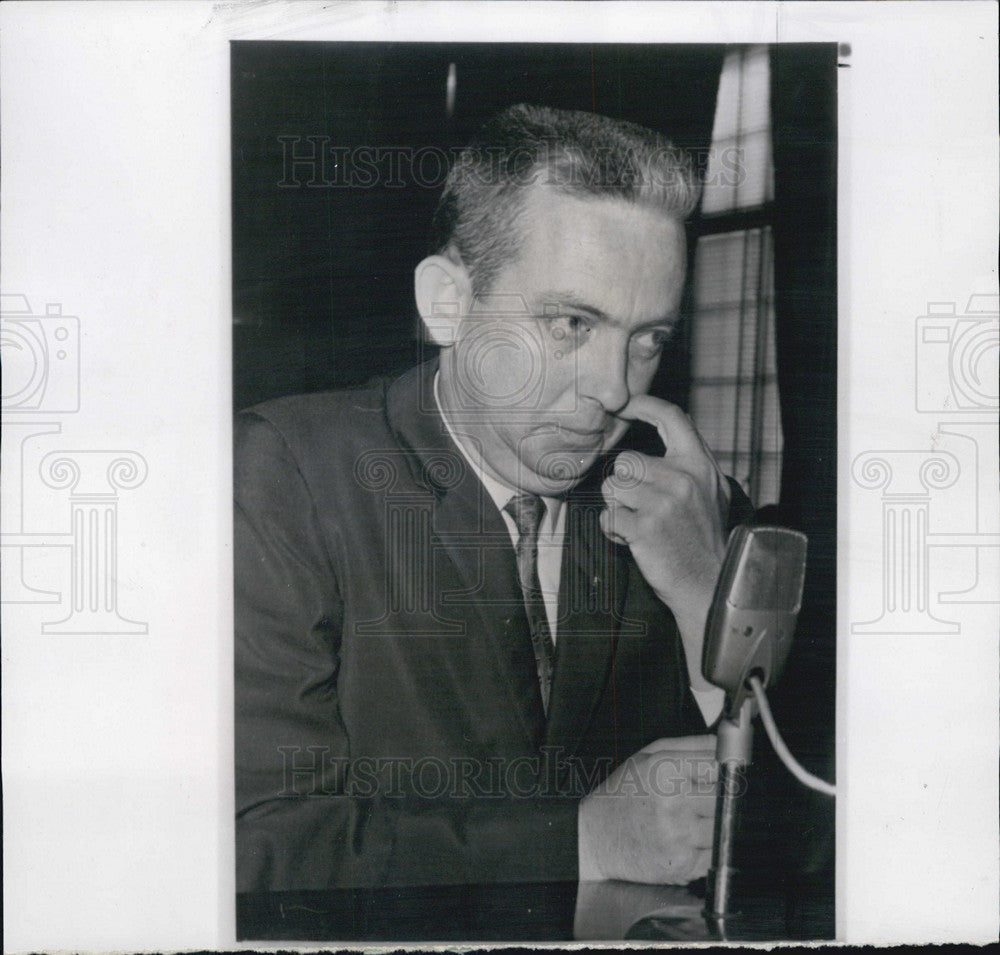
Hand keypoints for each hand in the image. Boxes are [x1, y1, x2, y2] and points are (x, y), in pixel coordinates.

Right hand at [578, 735, 717, 883]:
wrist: (594, 837)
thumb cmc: (621, 794)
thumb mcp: (646, 756)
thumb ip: (689, 746)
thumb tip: (722, 744)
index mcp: (666, 770)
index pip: (718, 765)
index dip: (723, 769)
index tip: (720, 773)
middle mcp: (675, 802)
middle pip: (727, 796)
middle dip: (720, 796)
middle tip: (703, 798)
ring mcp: (680, 836)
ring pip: (724, 825)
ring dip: (714, 822)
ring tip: (689, 820)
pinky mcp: (684, 865)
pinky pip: (716, 854)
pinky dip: (707, 847)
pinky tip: (685, 840)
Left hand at [601, 394, 730, 686]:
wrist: (709, 584)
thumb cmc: (703, 537)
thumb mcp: (709, 491)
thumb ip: (687, 463)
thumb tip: (666, 429)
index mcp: (699, 465)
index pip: (671, 418)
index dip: (644, 404)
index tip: (624, 403)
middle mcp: (683, 479)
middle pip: (625, 461)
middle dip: (624, 485)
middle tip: (642, 508)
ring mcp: (664, 504)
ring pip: (611, 487)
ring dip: (618, 507)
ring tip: (640, 524)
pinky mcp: (645, 529)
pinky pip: (608, 517)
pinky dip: (613, 531)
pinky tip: (634, 540)